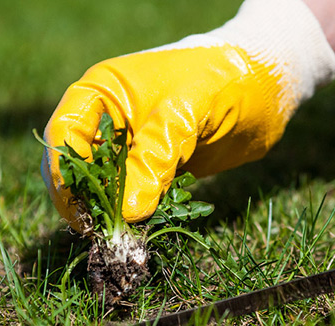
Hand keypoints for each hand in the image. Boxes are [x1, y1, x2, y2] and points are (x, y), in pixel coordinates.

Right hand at [41, 0, 334, 230]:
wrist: (268, 86)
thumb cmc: (226, 80)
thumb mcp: (187, 111)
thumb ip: (155, 155)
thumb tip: (129, 211)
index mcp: (104, 91)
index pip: (65, 134)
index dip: (65, 174)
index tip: (80, 210)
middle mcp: (112, 119)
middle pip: (80, 165)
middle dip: (88, 198)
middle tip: (104, 232)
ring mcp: (135, 144)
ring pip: (108, 184)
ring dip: (114, 211)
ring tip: (127, 236)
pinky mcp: (158, 166)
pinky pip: (138, 194)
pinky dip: (140, 212)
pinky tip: (148, 227)